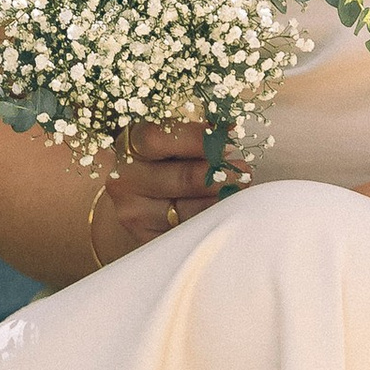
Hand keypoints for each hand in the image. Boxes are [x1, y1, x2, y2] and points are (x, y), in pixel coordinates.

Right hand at [90, 123, 232, 263]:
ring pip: (191, 211)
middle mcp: (125, 181)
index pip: (157, 138)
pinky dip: (210, 224)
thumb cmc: (156, 162)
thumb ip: (192, 134)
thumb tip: (228, 129)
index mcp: (129, 147)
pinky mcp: (146, 240)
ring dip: (221, 202)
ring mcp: (134, 213)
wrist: (127, 202)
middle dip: (221, 174)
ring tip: (238, 193)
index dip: (196, 138)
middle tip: (244, 172)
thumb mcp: (164, 141)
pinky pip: (188, 234)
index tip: (225, 142)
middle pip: (183, 177)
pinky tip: (223, 214)